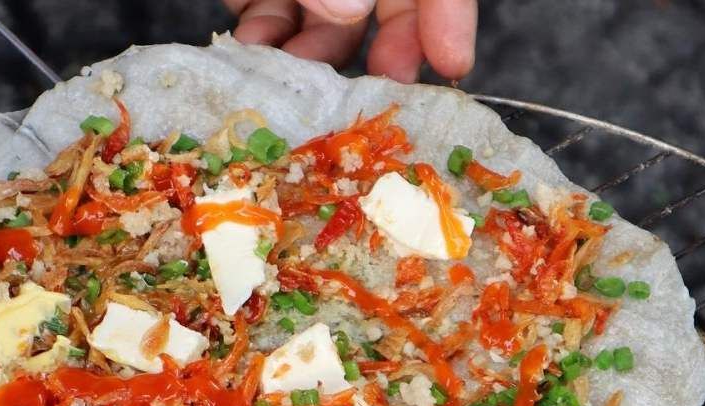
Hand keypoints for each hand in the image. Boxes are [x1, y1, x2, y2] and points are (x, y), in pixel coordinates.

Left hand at [223, 0, 477, 82]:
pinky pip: (272, 19)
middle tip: (373, 98)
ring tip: (292, 78)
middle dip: (384, 56)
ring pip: (326, 24)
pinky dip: (264, 43)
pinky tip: (251, 52)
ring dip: (311, 60)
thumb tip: (348, 10)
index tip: (453, 65)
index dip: (450, 17)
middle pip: (390, 8)